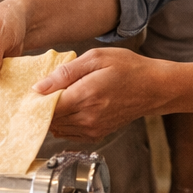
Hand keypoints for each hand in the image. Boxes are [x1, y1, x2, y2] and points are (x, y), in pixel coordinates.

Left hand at [36, 48, 171, 142]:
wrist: (155, 88)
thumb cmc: (129, 68)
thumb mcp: (96, 58)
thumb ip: (65, 72)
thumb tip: (39, 87)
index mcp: (86, 96)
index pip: (47, 106)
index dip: (38, 98)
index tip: (36, 88)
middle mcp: (88, 118)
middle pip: (51, 119)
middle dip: (45, 106)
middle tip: (48, 89)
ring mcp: (93, 129)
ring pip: (58, 128)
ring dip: (54, 115)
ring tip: (62, 97)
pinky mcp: (98, 135)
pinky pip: (70, 134)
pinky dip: (65, 123)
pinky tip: (71, 108)